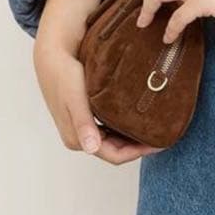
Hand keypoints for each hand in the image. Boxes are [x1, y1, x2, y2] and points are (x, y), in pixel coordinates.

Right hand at [33, 39, 165, 163]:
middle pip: (116, 151)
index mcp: (78, 139)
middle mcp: (81, 138)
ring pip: (114, 141)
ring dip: (133, 138)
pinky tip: (137, 118)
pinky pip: (110, 129)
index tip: (160, 143)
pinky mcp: (86, 118)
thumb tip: (92, 148)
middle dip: (139, 147)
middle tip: (163, 135)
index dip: (139, 153)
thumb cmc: (64, 76)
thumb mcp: (75, 98)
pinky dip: (125, 127)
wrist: (52, 58)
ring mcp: (83, 129)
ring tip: (155, 127)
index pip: (115, 156)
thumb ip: (84, 123)